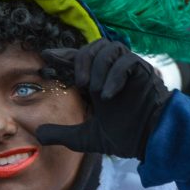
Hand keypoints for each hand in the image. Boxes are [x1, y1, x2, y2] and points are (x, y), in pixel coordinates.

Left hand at [35, 40, 170, 159]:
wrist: (151, 142)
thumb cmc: (126, 137)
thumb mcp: (86, 137)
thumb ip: (63, 133)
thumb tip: (38, 134)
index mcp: (99, 80)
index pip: (79, 59)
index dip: (64, 55)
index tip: (46, 56)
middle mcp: (113, 71)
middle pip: (94, 46)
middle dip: (82, 60)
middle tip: (80, 83)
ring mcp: (129, 69)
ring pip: (110, 48)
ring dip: (99, 66)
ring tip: (96, 90)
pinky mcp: (144, 71)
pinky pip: (128, 61)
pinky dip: (115, 75)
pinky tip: (108, 95)